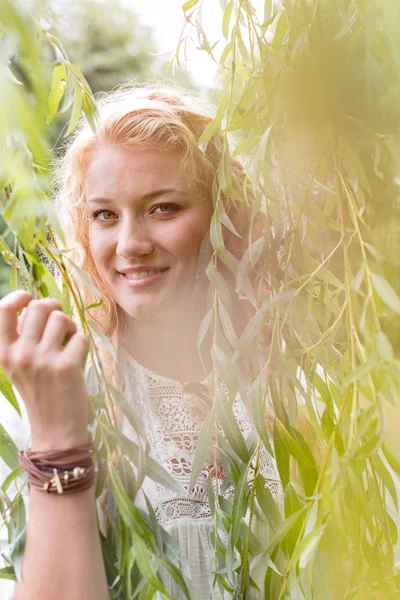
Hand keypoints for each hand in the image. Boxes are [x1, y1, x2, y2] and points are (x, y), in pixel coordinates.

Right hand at [0, 290, 89, 450]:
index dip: (18, 296)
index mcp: (3, 352)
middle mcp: (21, 354)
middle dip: (53, 309)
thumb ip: (21, 337)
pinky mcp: (67, 367)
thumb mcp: (17, 366)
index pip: (3, 309)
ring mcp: (44, 360)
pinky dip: (82, 344)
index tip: (29, 299)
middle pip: (40, 307)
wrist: (54, 429)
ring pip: (62, 319)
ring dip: (70, 327)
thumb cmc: (39, 392)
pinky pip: (81, 337)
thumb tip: (36, 304)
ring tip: (68, 342)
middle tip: (58, 323)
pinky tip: (76, 357)